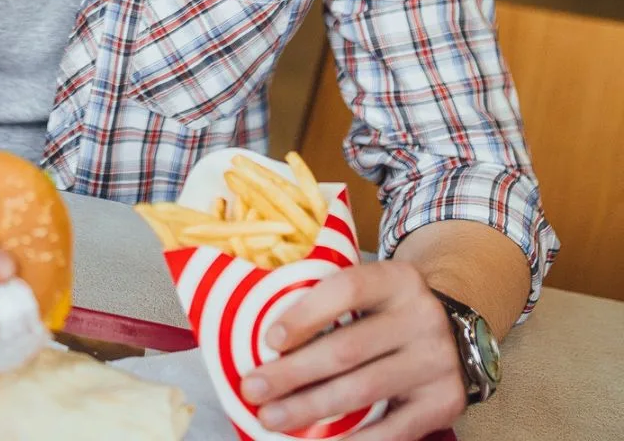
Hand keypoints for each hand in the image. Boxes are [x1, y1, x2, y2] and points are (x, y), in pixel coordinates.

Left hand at [240, 261, 466, 439]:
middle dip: (292, 374)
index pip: (347, 289)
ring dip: (310, 409)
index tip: (267, 341)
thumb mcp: (369, 290)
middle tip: (252, 389)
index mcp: (397, 280)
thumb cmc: (385, 310)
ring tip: (272, 418)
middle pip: (347, 349)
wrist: (454, 331)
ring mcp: (437, 363)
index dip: (305, 315)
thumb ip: (328, 301)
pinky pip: (393, 430)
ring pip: (363, 391)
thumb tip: (262, 339)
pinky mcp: (444, 403)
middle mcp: (422, 318)